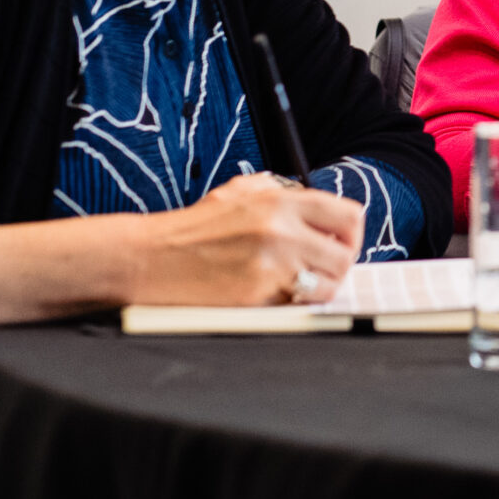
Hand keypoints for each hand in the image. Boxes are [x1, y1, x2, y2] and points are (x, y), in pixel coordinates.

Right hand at [132, 172, 362, 304]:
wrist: (148, 257)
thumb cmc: (192, 228)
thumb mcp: (239, 192)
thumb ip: (283, 192)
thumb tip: (321, 206)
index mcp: (280, 201)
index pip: (349, 216)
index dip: (350, 235)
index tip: (340, 245)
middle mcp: (281, 230)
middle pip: (345, 256)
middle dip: (337, 267)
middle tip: (319, 271)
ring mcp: (271, 265)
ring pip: (329, 286)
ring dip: (318, 289)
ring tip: (295, 285)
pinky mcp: (257, 297)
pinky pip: (297, 305)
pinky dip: (291, 304)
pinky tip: (271, 295)